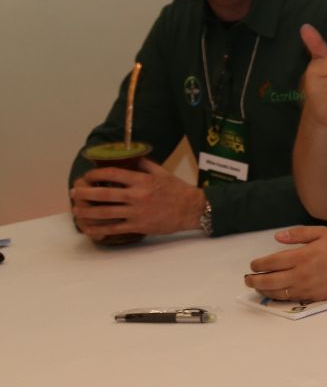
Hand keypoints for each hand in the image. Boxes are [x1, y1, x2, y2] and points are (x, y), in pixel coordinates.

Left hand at [70, 159, 205, 238]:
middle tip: (74, 192)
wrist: (191, 209)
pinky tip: (89, 228)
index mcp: (142, 181)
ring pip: (105, 212)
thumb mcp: (163, 172)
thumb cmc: (177, 190)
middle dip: (85, 193)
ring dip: (87, 211)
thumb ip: (145, 165)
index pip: (113, 174)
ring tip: (76, 209)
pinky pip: (113, 228)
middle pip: (104, 194)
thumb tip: (129, 156)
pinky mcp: (137, 226)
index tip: (88, 176)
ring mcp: (136, 213)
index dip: (96, 174)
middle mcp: (137, 196)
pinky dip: (98, 229)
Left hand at [245, 226, 326, 301]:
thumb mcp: (321, 233)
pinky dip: (278, 296)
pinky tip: (274, 292)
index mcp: (302, 256)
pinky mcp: (311, 297)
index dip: (258, 264)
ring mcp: (306, 287)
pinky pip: (289, 298)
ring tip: (257, 287)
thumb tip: (278, 237)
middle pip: (269, 280)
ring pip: (276, 292)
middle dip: (254, 280)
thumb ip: (298, 233)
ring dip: (263, 290)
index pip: (271, 262)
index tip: (253, 265)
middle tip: (248, 279)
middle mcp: (301, 273)